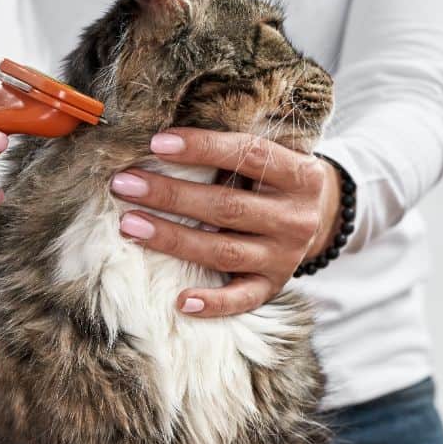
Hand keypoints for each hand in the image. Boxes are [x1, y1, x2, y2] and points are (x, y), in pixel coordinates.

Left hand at [110, 128, 341, 316]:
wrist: (317, 219)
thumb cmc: (274, 179)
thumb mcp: (271, 156)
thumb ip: (233, 148)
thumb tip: (164, 139)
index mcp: (300, 176)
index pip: (249, 155)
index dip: (202, 148)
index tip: (156, 144)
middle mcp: (296, 218)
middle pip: (227, 207)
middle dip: (170, 195)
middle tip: (124, 185)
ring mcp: (285, 257)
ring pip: (223, 251)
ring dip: (173, 240)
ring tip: (130, 225)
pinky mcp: (271, 286)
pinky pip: (241, 299)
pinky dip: (212, 303)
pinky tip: (181, 301)